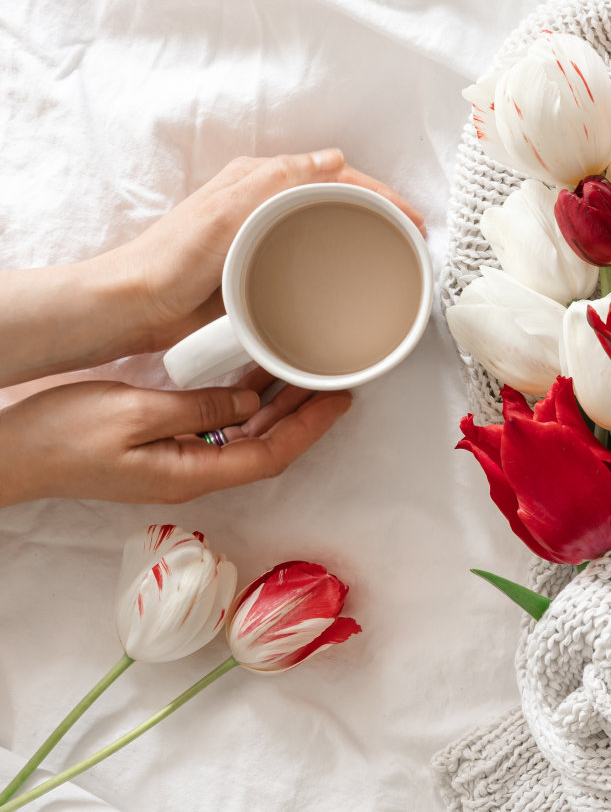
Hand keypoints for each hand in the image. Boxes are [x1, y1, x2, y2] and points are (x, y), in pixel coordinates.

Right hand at [0, 369, 349, 505]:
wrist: (11, 452)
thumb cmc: (64, 434)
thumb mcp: (136, 412)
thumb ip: (198, 409)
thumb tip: (251, 404)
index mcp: (191, 473)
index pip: (272, 455)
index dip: (312, 427)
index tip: (342, 398)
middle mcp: (193, 474)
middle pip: (267, 447)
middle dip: (306, 415)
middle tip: (338, 377)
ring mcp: (178, 463)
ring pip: (247, 437)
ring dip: (280, 407)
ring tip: (309, 372)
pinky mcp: (164, 449)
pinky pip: (221, 429)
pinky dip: (246, 403)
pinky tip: (258, 378)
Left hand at [107, 149, 425, 355]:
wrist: (134, 307)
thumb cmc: (171, 259)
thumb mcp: (225, 211)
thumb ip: (277, 181)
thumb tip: (334, 159)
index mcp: (258, 180)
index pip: (334, 174)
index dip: (378, 193)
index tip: (410, 218)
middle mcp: (263, 202)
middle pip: (337, 197)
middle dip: (379, 211)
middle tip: (412, 238)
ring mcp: (262, 236)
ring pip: (327, 225)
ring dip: (363, 235)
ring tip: (395, 256)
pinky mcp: (259, 268)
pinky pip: (310, 257)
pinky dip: (339, 261)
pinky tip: (353, 280)